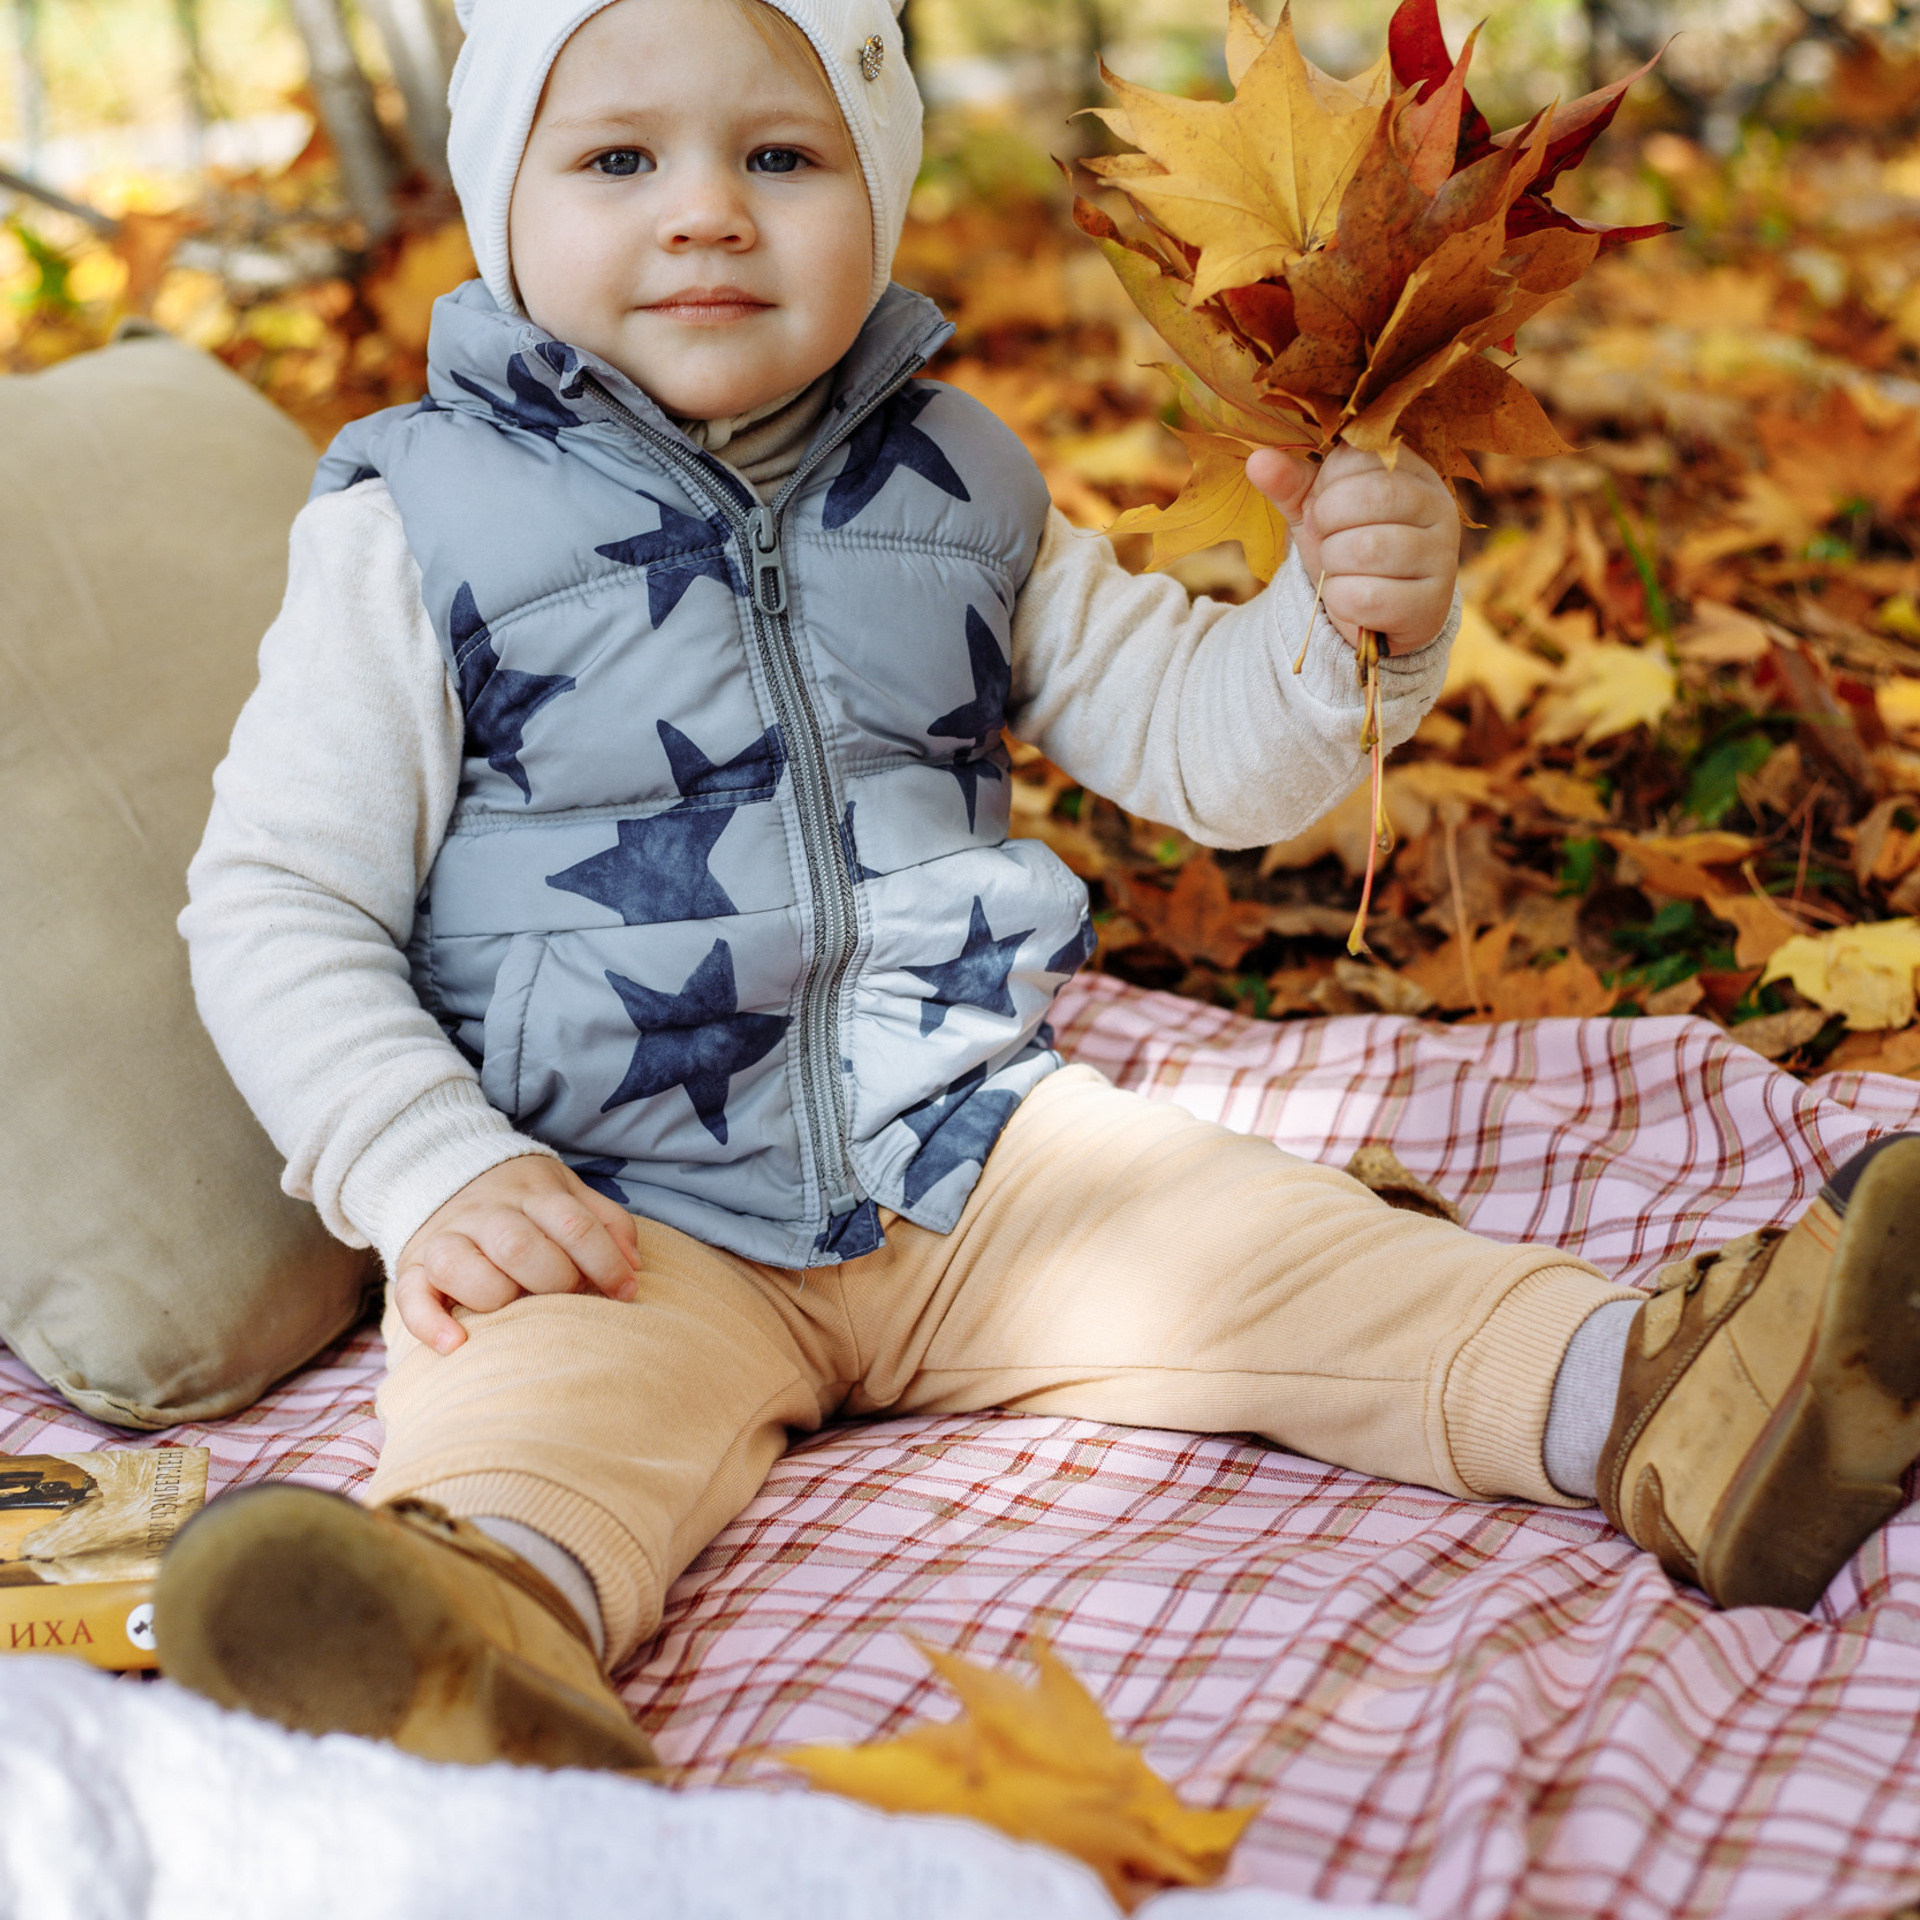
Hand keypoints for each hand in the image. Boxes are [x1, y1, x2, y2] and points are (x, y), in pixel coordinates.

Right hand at [394, 1157, 641, 1353]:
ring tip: (517, 1314)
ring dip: (495, 1295)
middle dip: (553, 1280)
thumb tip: (633, 1265)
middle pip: (518, 1245)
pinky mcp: (411, 1267)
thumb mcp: (567, 1192)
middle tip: (569, 1298)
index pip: (573, 1225)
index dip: (605, 1262)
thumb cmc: (522, 1198)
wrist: (443, 1170)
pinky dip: (430, 1324)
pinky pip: (410, 1297)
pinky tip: (456, 1345)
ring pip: (460, 1264)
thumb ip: (605, 1221)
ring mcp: (445, 1238)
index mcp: (531, 1192)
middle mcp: (485, 1213)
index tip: (625, 1292)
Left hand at [1247, 444, 1459, 655]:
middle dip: (1326, 526)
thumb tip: (1258, 459)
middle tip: (1327, 541)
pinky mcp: (1431, 604)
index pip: (1358, 459)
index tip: (1325, 511)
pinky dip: (1341, 601)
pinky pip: (1368, 597)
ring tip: (1338, 570)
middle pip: (1367, 499)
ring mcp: (1441, 556)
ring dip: (1332, 565)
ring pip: (1367, 549)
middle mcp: (1438, 506)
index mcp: (1411, 470)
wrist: (1371, 614)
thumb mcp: (1316, 509)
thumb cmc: (1346, 549)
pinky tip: (1348, 599)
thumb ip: (1290, 483)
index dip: (1324, 489)